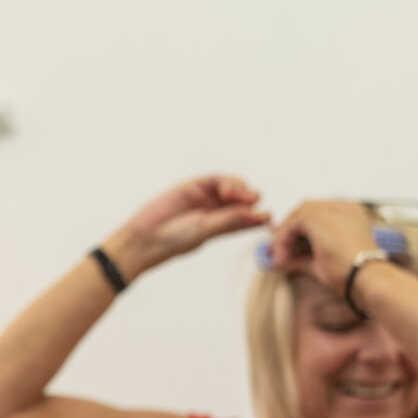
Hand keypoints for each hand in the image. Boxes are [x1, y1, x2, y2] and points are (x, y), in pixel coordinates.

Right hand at [105, 175, 269, 278]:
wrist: (147, 235)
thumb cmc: (176, 239)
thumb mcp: (206, 230)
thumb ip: (230, 220)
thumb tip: (256, 213)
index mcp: (224, 226)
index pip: (248, 219)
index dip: (260, 216)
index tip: (269, 217)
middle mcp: (218, 211)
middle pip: (244, 199)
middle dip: (250, 199)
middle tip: (250, 202)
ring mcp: (207, 197)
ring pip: (233, 187)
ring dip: (238, 188)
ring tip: (234, 195)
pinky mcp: (196, 185)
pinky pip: (216, 179)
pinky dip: (225, 181)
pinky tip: (227, 189)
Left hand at [268, 200, 376, 295]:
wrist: (367, 279)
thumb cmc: (353, 275)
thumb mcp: (321, 264)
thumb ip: (300, 259)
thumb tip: (282, 261)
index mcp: (350, 215)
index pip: (317, 214)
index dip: (297, 228)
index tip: (283, 244)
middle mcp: (343, 208)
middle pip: (306, 210)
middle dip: (289, 229)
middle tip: (274, 248)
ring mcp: (333, 209)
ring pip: (299, 215)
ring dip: (285, 236)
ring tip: (279, 258)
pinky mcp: (320, 217)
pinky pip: (294, 222)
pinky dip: (284, 239)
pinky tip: (282, 256)